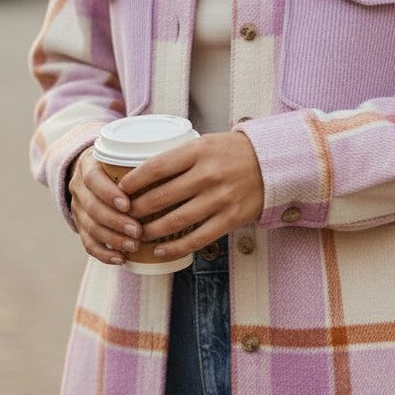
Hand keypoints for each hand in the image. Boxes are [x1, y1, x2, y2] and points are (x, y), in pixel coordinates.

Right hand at [68, 146, 143, 265]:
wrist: (92, 170)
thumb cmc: (117, 161)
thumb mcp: (123, 152)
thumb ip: (142, 159)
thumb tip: (177, 165)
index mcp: (88, 166)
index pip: (93, 179)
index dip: (108, 194)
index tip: (128, 204)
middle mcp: (79, 187)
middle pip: (92, 207)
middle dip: (115, 222)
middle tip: (138, 231)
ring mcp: (78, 208)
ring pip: (90, 228)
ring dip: (113, 239)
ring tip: (134, 246)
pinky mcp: (80, 226)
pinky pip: (88, 243)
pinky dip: (104, 254)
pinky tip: (121, 258)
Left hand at [118, 131, 263, 260]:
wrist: (273, 162)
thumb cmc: (233, 152)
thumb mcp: (206, 143)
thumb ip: (179, 156)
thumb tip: (142, 172)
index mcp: (199, 151)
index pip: (156, 167)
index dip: (133, 181)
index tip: (120, 190)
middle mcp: (208, 175)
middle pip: (161, 197)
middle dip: (136, 209)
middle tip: (123, 216)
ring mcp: (220, 198)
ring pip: (175, 221)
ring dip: (150, 231)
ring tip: (137, 234)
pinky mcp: (230, 218)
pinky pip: (197, 239)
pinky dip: (174, 248)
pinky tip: (160, 251)